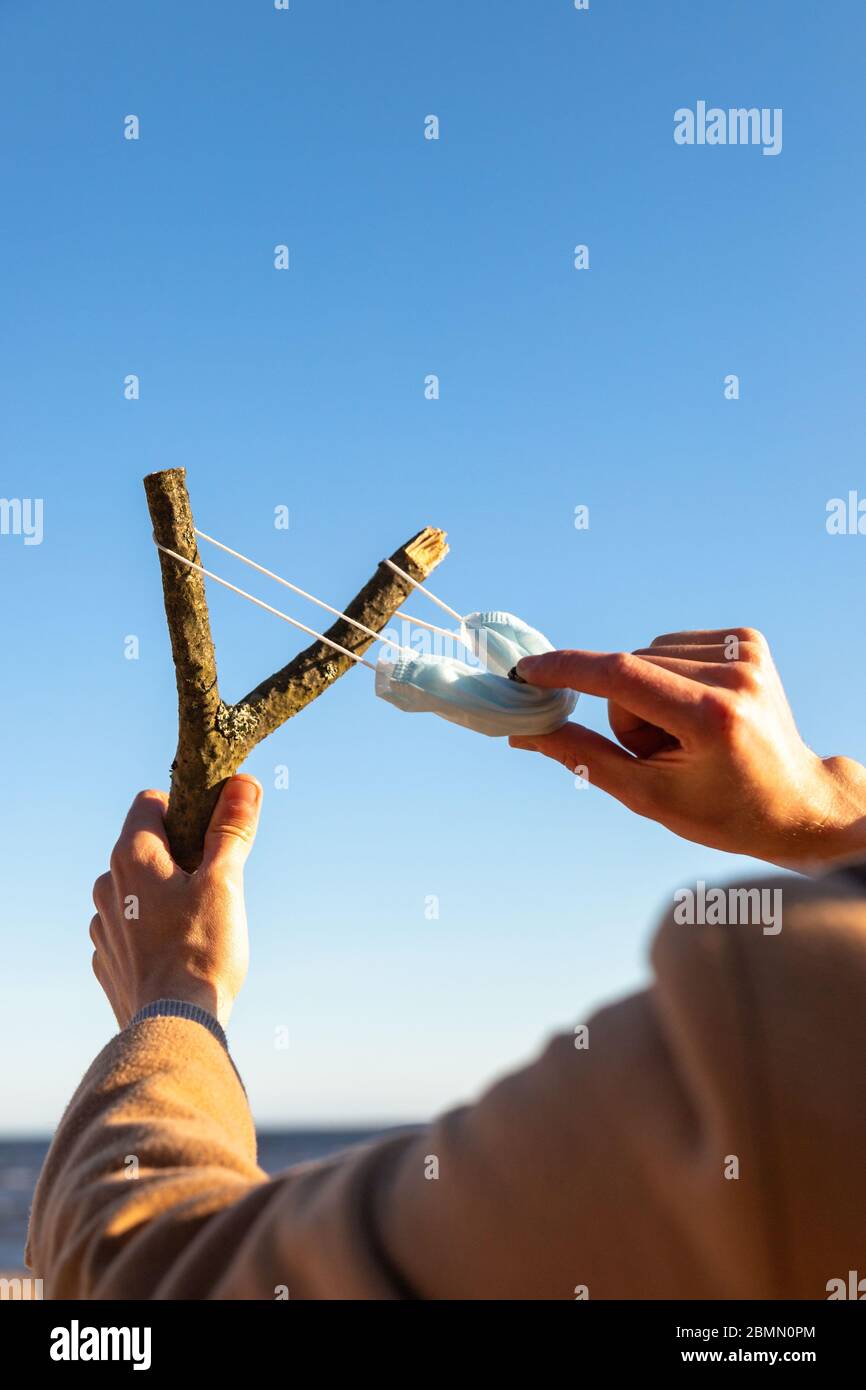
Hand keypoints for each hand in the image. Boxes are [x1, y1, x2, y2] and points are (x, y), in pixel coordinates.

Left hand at [90, 776, 261, 1028]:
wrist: (174, 1026)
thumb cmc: (202, 951)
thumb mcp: (226, 882)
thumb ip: (231, 829)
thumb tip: (244, 782)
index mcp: (132, 855)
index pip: (150, 802)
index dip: (185, 810)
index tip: (212, 834)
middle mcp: (107, 884)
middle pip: (146, 846)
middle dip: (180, 856)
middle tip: (215, 884)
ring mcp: (103, 925)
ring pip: (136, 889)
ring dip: (164, 894)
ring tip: (200, 923)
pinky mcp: (107, 960)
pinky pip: (130, 928)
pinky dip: (151, 930)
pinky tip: (179, 952)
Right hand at [510, 628, 865, 869]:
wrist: (796, 803)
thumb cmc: (722, 811)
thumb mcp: (647, 796)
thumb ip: (582, 757)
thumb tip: (522, 732)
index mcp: (712, 716)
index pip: (620, 675)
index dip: (565, 670)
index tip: (525, 670)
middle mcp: (734, 674)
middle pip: (628, 671)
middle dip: (624, 713)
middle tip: (661, 754)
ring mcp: (747, 651)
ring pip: (646, 656)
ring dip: (646, 696)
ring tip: (684, 736)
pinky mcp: (749, 639)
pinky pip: (671, 647)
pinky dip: (669, 679)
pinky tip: (697, 711)